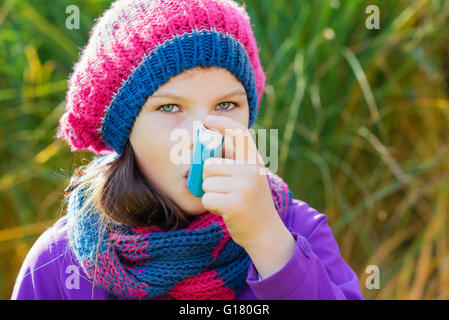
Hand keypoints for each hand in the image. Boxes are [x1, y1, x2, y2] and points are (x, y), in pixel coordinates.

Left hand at [201, 115, 279, 248]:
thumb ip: (234, 162)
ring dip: (211, 194)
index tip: (207, 121)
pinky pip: (207, 198)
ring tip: (228, 201)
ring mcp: (244, 186)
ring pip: (206, 182)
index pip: (239, 134)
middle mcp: (251, 169)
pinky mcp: (234, 203)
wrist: (266, 233)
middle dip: (210, 178)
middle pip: (209, 164)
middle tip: (225, 191)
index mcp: (255, 161)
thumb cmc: (252, 204)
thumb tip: (208, 145)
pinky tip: (226, 211)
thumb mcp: (249, 178)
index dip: (222, 123)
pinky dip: (212, 206)